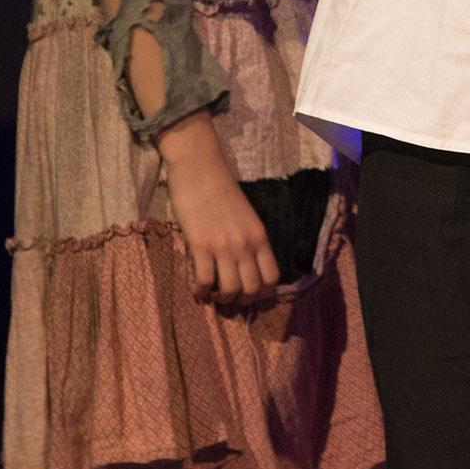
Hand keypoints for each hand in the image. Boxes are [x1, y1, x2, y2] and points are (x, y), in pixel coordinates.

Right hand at [157, 111, 278, 303]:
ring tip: (212, 295)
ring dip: (220, 299)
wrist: (200, 168)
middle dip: (240, 300)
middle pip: (252, 289)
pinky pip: (204, 281)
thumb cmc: (221, 190)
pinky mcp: (201, 245)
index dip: (263, 293)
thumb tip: (247, 266)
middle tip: (228, 298)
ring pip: (230, 289)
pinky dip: (200, 292)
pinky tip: (197, 290)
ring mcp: (224, 246)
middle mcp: (246, 244)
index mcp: (260, 236)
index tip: (249, 294)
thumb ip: (250, 239)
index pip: (272, 277)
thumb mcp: (247, 215)